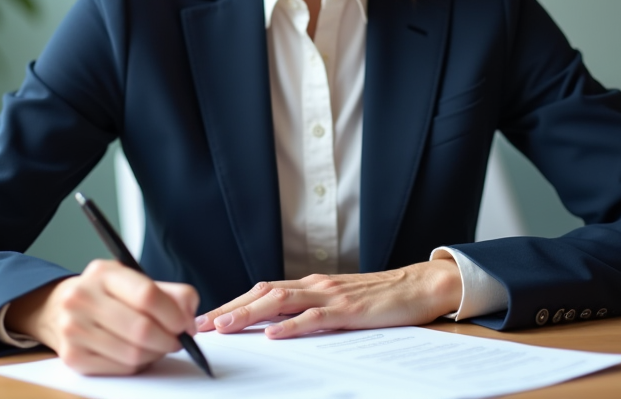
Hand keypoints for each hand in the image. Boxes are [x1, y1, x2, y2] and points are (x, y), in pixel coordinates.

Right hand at [5, 259, 198, 374]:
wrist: (58, 310)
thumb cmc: (106, 295)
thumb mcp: (134, 281)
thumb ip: (170, 293)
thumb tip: (190, 315)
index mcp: (102, 273)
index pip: (147, 295)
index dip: (174, 314)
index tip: (186, 324)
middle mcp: (82, 297)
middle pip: (141, 329)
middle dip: (169, 339)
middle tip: (178, 340)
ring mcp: (73, 328)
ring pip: (133, 353)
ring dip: (155, 354)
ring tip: (157, 345)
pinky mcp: (72, 357)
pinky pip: (121, 368)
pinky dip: (138, 365)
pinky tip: (137, 353)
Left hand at [195, 260, 461, 339]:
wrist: (420, 285)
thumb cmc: (381, 298)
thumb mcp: (338, 302)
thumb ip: (311, 309)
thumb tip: (278, 324)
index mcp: (311, 284)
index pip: (262, 291)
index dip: (233, 303)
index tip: (207, 318)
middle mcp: (315, 285)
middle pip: (262, 293)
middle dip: (229, 309)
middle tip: (200, 325)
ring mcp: (331, 295)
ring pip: (280, 302)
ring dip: (249, 314)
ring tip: (224, 327)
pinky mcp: (349, 309)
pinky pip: (314, 318)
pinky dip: (291, 326)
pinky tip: (273, 335)